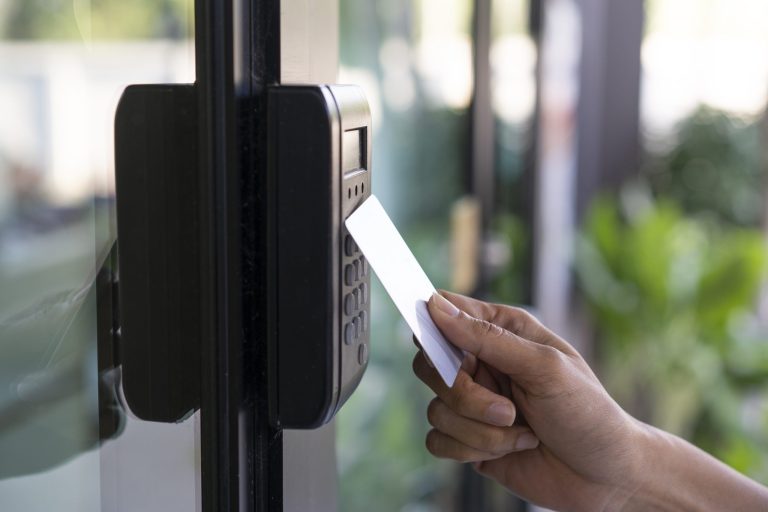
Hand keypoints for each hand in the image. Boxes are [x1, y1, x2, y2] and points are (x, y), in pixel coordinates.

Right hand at [413, 291, 644, 510]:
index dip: (432, 326)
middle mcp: (482, 363)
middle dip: (464, 396)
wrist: (606, 477)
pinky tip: (510, 450)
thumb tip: (439, 308)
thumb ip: (488, 338)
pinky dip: (472, 450)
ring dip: (481, 431)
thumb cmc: (588, 413)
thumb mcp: (545, 367)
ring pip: (436, 409)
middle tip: (506, 410)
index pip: (445, 311)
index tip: (442, 350)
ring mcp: (473, 403)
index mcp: (501, 332)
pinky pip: (438, 441)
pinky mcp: (468, 439)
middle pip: (429, 365)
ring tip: (522, 434)